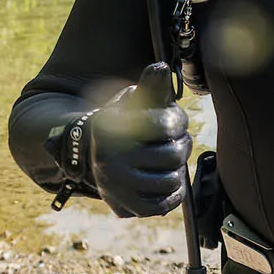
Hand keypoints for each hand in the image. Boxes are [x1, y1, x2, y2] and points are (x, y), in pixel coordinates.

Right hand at [75, 70, 190, 217]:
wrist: (92, 155)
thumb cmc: (123, 124)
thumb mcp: (132, 102)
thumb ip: (149, 87)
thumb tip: (161, 67)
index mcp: (113, 126)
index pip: (168, 124)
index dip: (178, 122)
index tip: (173, 122)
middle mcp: (110, 157)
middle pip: (174, 154)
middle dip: (181, 146)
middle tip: (174, 142)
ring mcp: (115, 184)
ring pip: (172, 180)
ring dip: (177, 170)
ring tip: (167, 162)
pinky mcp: (123, 206)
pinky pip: (163, 204)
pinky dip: (173, 194)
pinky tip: (168, 181)